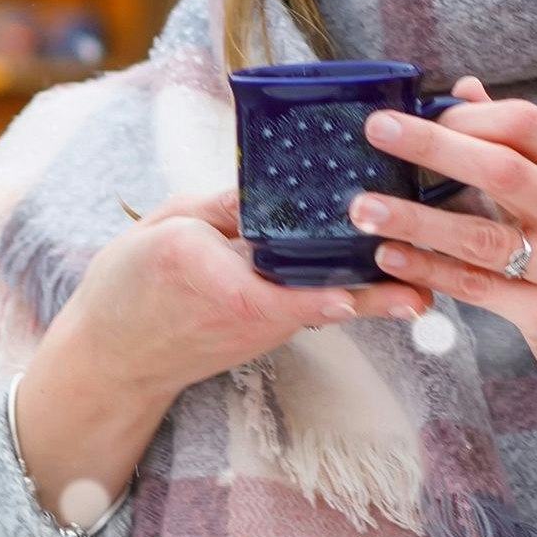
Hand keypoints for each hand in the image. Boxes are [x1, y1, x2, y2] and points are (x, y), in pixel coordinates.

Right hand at [12, 191, 417, 527]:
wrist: (111, 359)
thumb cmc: (128, 291)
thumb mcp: (167, 228)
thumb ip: (225, 204)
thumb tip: (274, 177)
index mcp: (219, 280)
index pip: (282, 295)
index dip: (328, 298)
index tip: (364, 295)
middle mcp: (251, 313)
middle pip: (324, 303)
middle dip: (375, 294)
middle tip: (425, 288)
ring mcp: (261, 329)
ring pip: (325, 308)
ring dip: (370, 295)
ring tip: (422, 282)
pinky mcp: (264, 333)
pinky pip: (312, 310)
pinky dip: (344, 296)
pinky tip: (381, 280)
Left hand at [353, 80, 536, 532]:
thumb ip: (518, 147)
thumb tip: (463, 89)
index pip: (529, 125)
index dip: (468, 116)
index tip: (415, 111)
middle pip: (503, 169)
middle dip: (433, 147)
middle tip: (376, 131)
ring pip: (483, 236)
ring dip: (416, 219)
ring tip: (363, 208)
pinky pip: (478, 287)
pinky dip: (429, 270)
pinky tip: (390, 258)